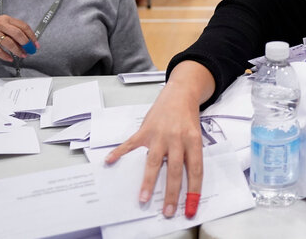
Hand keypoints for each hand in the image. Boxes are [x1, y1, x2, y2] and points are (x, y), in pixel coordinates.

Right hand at [0, 15, 36, 61]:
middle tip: (30, 51)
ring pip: (9, 43)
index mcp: (4, 19)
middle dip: (27, 44)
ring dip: (18, 51)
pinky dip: (5, 56)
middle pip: (19, 34)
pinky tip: (9, 58)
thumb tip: (24, 41)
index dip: (31, 36)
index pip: (23, 26)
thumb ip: (9, 29)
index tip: (36, 44)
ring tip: (22, 56)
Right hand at [106, 79, 204, 218]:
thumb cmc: (188, 119)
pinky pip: (131, 144)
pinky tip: (110, 161)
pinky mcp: (145, 130)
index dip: (193, 190)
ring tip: (144, 198)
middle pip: (175, 169)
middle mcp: (177, 138)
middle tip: (168, 211)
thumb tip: (184, 182)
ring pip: (154, 161)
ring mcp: (159, 134)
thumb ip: (190, 155)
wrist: (181, 93)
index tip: (190, 208)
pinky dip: (119, 152)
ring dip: (149, 181)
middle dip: (171, 192)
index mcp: (193, 141)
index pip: (195, 170)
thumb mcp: (195, 135)